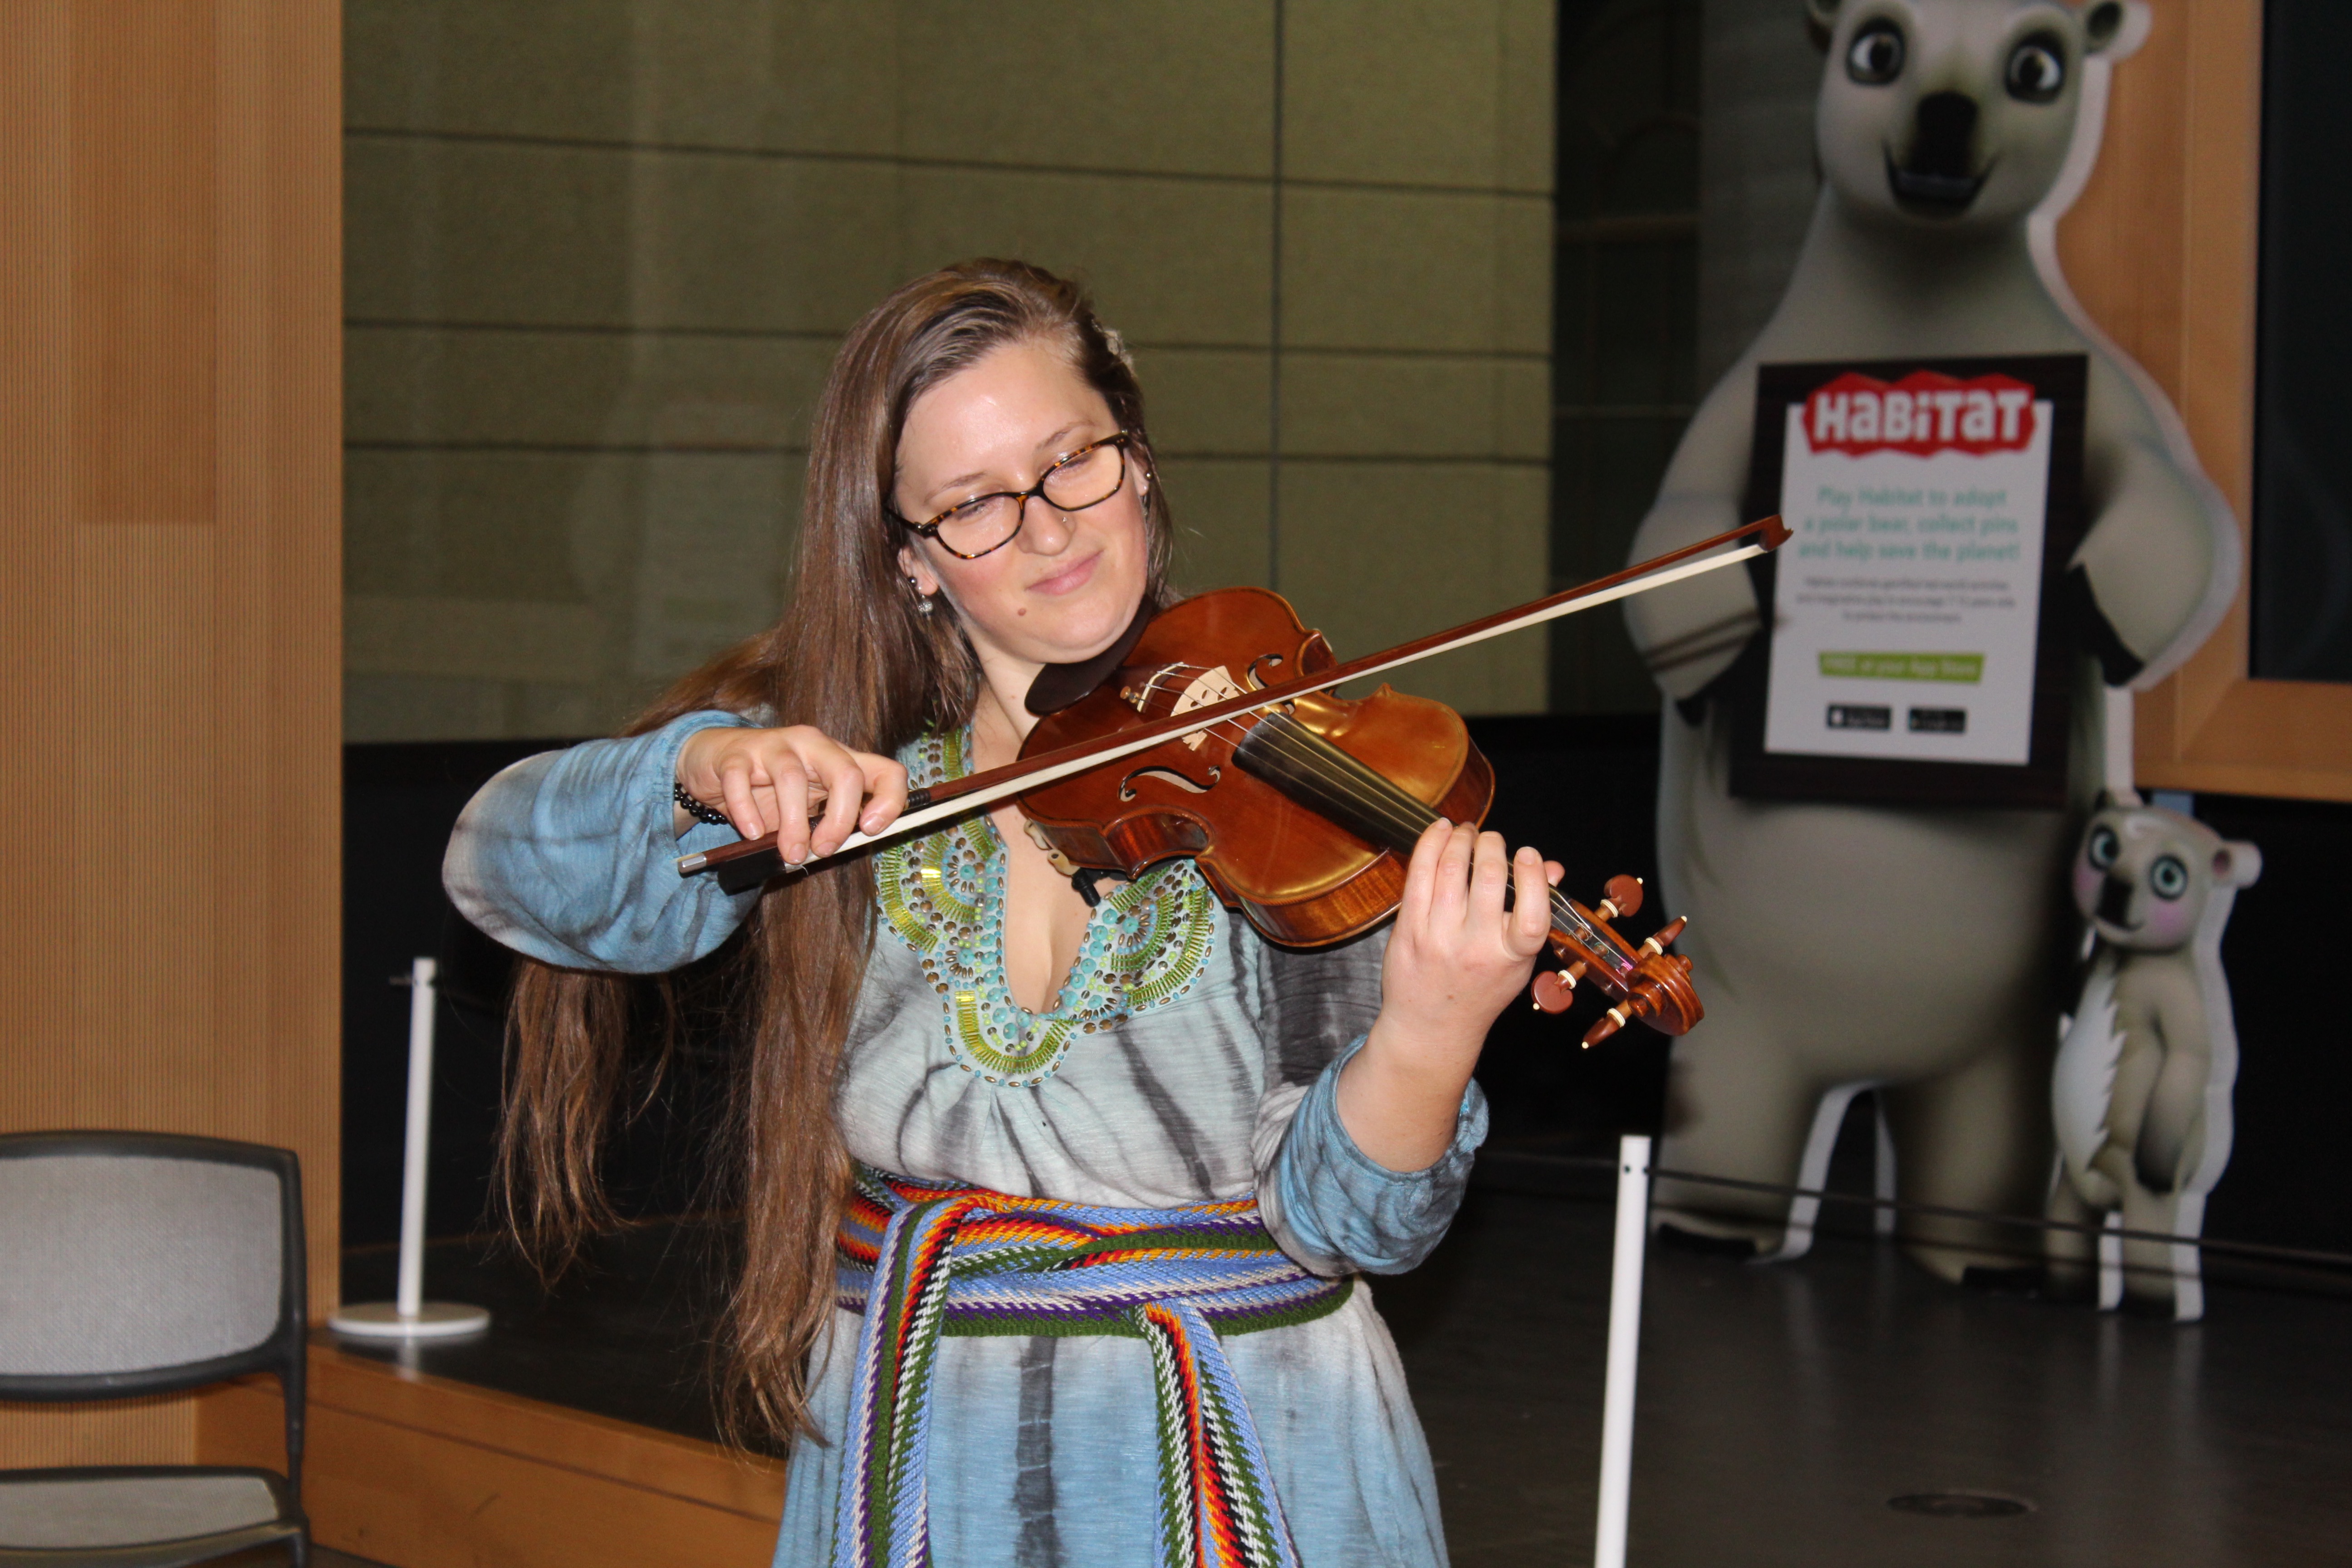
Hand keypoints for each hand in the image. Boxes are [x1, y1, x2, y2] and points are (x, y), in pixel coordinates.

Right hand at [674, 725, 908, 863]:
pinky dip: (748, 812)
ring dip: (793, 824)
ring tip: (790, 853)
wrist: (714, 763)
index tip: (871, 830)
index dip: (890, 800)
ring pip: (793, 779)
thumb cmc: (768, 788)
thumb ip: (827, 823)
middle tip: (824, 850)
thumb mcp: (807, 805)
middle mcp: (812, 745)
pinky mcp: (736, 755)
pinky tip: (753, 833)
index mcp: (839, 758)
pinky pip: (742, 781)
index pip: (886, 771)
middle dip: (840, 819)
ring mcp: (773, 745)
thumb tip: (840, 851)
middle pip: (846, 773)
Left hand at [1339, 821, 1559, 1170]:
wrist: (1432, 1025)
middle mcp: (1476, 947)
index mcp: (1512, 956)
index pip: (1532, 914)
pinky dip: (1430, 844)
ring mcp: (1439, 937)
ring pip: (1452, 869)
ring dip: (1461, 839)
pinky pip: (1419, 874)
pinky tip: (1440, 831)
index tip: (1527, 853)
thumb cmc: (1481, 988)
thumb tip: (1553, 868)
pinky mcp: (1409, 929)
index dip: (1532, 876)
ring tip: (1467, 831)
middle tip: (1492, 838)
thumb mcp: (1519, 961)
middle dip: (1492, 845)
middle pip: (1489, 879)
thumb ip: (1535, 913)